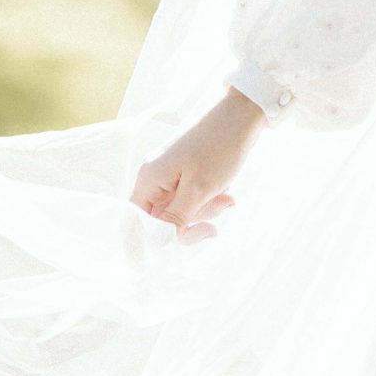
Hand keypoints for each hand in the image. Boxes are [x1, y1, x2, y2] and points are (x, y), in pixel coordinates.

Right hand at [129, 88, 266, 240]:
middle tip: (214, 220)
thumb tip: (156, 243)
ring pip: (180, 211)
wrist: (242, 114)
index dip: (144, 243)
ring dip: (205, 212)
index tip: (160, 261)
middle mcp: (154, 177)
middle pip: (160, 220)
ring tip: (227, 199)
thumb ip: (175, 219)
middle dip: (189, 225)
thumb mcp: (199, 190)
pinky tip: (227, 193)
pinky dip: (209, 200)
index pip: (133, 222)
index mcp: (149, 180)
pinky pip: (192, 198)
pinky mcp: (186, 172)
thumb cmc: (219, 148)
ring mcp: (170, 174)